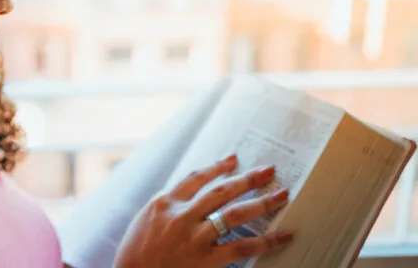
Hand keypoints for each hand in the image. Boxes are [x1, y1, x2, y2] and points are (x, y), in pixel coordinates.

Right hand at [113, 155, 292, 267]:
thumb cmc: (134, 254)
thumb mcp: (145, 220)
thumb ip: (169, 206)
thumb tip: (193, 196)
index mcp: (164, 202)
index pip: (197, 177)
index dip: (218, 167)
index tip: (234, 160)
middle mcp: (181, 215)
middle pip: (222, 190)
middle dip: (247, 178)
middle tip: (268, 170)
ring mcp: (195, 237)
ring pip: (235, 213)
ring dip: (262, 202)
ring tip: (280, 194)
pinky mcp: (206, 260)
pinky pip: (242, 247)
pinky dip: (266, 240)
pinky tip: (283, 235)